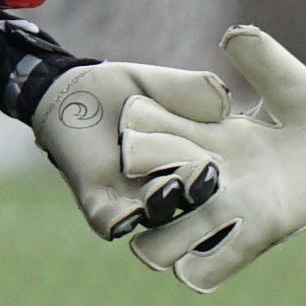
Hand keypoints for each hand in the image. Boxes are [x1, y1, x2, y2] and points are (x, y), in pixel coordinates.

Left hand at [25, 60, 223, 242]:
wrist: (72, 93)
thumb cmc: (124, 89)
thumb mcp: (160, 84)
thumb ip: (191, 90)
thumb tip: (223, 98)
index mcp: (191, 162)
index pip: (212, 171)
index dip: (223, 169)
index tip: (233, 157)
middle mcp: (167, 187)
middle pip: (188, 197)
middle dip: (196, 188)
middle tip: (206, 174)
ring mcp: (133, 200)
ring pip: (153, 213)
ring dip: (162, 204)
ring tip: (169, 188)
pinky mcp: (97, 204)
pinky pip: (109, 221)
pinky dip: (118, 221)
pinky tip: (127, 218)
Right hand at [120, 24, 305, 290]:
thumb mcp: (294, 84)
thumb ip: (264, 60)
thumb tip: (232, 37)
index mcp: (209, 139)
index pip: (150, 139)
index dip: (140, 133)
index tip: (142, 114)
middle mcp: (209, 180)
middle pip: (147, 195)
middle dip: (147, 184)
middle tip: (171, 167)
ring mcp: (229, 213)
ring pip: (161, 243)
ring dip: (163, 232)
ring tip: (185, 202)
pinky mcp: (255, 238)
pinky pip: (207, 269)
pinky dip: (198, 268)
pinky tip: (201, 255)